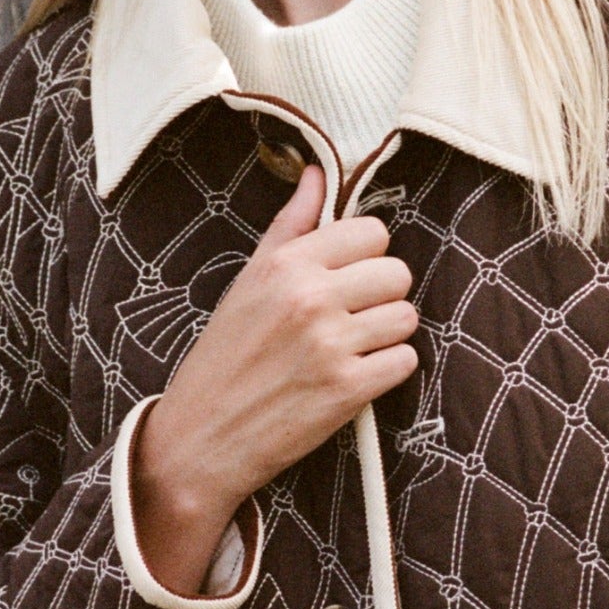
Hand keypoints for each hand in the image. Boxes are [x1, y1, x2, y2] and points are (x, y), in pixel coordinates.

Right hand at [130, 163, 417, 595]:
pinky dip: (388, 370)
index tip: (347, 277)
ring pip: (407, 317)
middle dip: (382, 295)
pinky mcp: (347, 390)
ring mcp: (331, 344)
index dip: (366, 256)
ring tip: (351, 347)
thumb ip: (290, 226)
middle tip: (351, 318)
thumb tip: (316, 173)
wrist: (201, 435)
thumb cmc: (225, 355)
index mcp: (286, 264)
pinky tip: (355, 376)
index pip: (372, 232)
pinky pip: (405, 361)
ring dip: (388, 334)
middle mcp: (310, 297)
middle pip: (397, 272)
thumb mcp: (249, 280)